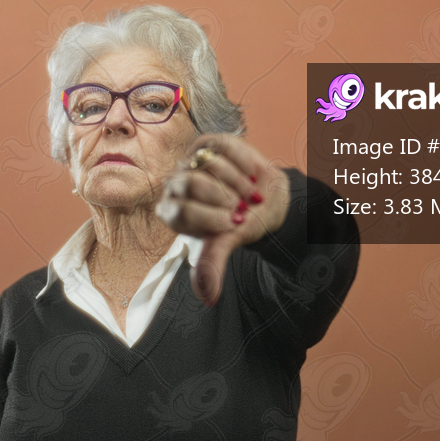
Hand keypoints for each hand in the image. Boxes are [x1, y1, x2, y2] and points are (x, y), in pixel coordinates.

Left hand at [155, 133, 290, 306]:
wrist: (268, 200)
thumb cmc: (242, 223)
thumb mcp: (228, 243)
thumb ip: (212, 265)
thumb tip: (207, 297)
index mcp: (171, 212)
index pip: (181, 211)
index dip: (212, 217)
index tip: (233, 223)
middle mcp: (174, 185)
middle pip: (193, 183)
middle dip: (226, 198)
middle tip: (241, 207)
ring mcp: (190, 161)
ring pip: (211, 164)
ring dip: (239, 183)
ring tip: (248, 193)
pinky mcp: (210, 143)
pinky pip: (227, 148)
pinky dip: (246, 163)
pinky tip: (251, 175)